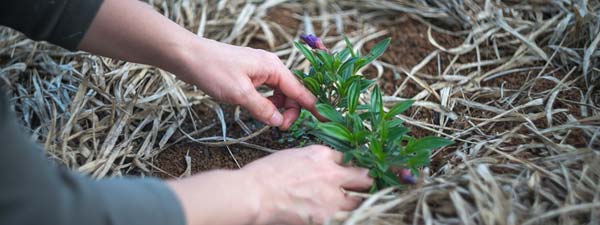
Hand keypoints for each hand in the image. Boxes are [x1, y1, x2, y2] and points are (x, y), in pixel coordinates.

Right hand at [167, 145, 372, 224]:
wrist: (255, 194)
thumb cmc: (266, 174)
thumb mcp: (294, 155)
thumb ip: (315, 160)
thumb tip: (326, 166)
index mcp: (323, 155)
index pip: (350, 157)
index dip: (353, 165)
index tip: (355, 171)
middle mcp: (332, 174)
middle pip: (365, 177)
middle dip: (367, 182)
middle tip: (366, 187)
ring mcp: (331, 197)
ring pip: (360, 201)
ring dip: (357, 202)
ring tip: (353, 204)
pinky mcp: (326, 217)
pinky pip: (346, 218)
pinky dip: (345, 216)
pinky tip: (342, 215)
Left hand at [173, 38, 317, 129]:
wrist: (190, 56)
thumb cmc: (214, 70)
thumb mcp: (240, 94)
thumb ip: (262, 109)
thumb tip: (279, 122)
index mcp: (274, 68)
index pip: (300, 90)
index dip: (313, 107)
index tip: (325, 120)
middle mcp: (271, 67)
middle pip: (291, 93)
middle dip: (290, 111)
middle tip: (279, 127)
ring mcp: (260, 70)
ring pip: (279, 94)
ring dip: (277, 108)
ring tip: (268, 121)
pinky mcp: (250, 75)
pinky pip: (267, 92)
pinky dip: (267, 103)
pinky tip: (259, 111)